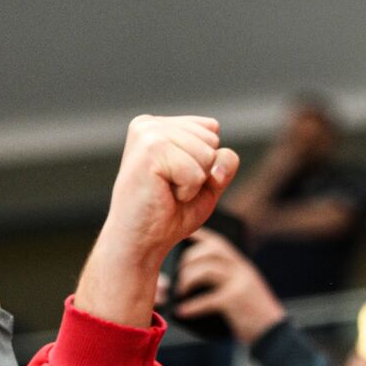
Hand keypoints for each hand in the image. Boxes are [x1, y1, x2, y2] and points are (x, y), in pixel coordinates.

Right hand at [77, 115, 238, 326]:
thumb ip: (224, 161)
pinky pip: (197, 173)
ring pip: (207, 154)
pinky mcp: (149, 151)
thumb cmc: (171, 211)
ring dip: (194, 182)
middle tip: (171, 188)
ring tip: (166, 191)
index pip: (212, 129)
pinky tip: (164, 195)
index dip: (207, 163)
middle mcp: (149, 124)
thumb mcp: (209, 181)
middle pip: (212, 141)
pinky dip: (188, 191)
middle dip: (202, 172)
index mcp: (159, 125)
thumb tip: (218, 158)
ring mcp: (147, 134)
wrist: (142, 241)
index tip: (177, 177)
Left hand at [175, 228, 286, 344]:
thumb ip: (228, 281)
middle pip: (211, 251)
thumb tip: (194, 279)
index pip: (219, 243)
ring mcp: (239, 284)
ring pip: (206, 270)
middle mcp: (242, 271)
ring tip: (179, 293)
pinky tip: (182, 312)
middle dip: (189, 259)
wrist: (275, 334)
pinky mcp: (234, 301)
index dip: (199, 236)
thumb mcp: (245, 290)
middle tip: (178, 274)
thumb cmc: (254, 315)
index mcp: (243, 267)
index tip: (183, 236)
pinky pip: (207, 299)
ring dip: (187, 280)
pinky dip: (191, 306)